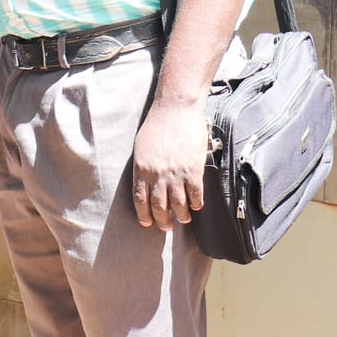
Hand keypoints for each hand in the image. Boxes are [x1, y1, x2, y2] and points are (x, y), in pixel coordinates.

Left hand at [129, 100, 209, 229]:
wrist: (176, 109)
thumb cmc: (157, 124)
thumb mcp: (142, 146)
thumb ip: (144, 166)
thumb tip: (147, 181)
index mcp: (142, 169)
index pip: (140, 200)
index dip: (144, 215)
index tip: (147, 223)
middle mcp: (157, 175)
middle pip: (158, 206)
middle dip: (162, 221)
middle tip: (166, 227)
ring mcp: (176, 173)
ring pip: (178, 204)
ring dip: (181, 215)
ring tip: (183, 219)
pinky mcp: (193, 169)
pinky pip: (195, 193)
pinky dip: (196, 203)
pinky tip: (197, 206)